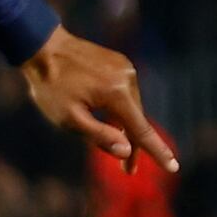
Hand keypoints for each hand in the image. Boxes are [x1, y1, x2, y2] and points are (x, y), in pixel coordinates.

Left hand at [21, 29, 177, 169]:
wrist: (42, 46)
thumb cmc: (51, 86)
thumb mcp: (68, 118)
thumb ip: (100, 136)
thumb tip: (127, 152)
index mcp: (117, 94)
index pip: (142, 130)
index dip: (158, 152)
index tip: (174, 167)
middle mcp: (128, 78)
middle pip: (136, 120)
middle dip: (132, 144)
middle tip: (127, 170)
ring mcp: (125, 68)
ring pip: (131, 106)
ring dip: (123, 123)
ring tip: (109, 135)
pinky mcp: (119, 62)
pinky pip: (125, 92)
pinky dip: (119, 107)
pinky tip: (103, 110)